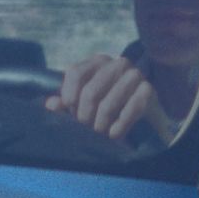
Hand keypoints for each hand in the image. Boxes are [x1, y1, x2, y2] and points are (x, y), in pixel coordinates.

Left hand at [49, 53, 178, 153]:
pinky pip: (130, 110)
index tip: (70, 112)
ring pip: (108, 104)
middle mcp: (117, 63)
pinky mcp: (148, 90)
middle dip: (85, 116)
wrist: (145, 109)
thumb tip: (50, 104)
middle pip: (90, 92)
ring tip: (100, 133)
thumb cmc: (109, 103)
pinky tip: (114, 135)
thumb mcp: (85, 101)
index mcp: (98, 62)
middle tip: (86, 128)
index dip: (69, 96)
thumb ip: (67, 101)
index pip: (75, 73)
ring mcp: (135, 75)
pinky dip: (120, 126)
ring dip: (101, 125)